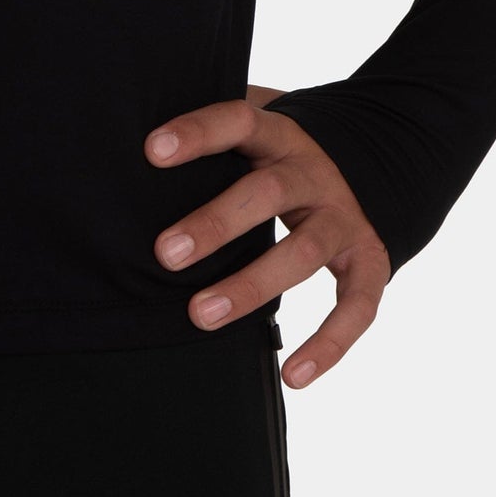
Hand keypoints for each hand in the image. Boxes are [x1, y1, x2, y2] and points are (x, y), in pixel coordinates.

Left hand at [145, 85, 390, 386]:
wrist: (371, 166)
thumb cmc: (278, 158)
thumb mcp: (251, 136)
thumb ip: (207, 139)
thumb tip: (124, 151)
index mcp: (276, 136)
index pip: (238, 120)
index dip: (198, 133)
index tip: (152, 153)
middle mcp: (313, 173)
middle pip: (268, 192)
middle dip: (216, 223)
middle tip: (165, 254)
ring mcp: (344, 218)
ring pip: (305, 251)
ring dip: (253, 285)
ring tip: (201, 314)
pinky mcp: (369, 261)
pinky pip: (357, 305)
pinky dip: (329, 344)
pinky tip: (292, 375)